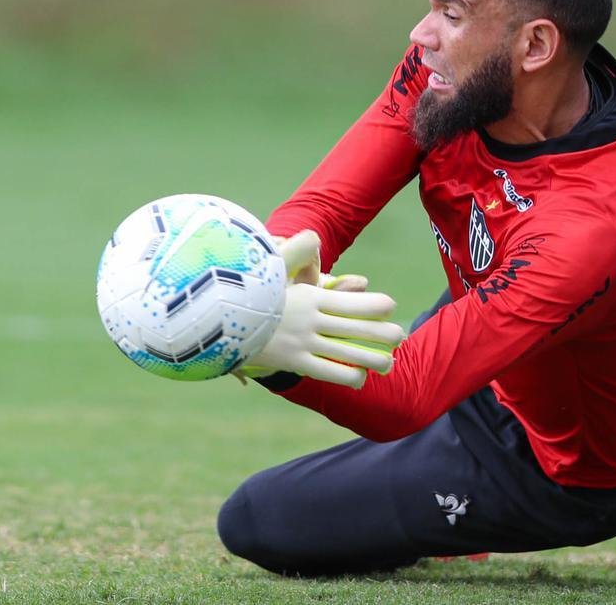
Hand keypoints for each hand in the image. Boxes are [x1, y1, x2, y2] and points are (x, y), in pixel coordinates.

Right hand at [241, 230, 402, 387]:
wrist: (215, 315)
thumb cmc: (245, 287)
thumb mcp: (271, 263)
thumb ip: (296, 249)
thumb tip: (314, 236)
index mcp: (308, 296)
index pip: (350, 301)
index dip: (373, 304)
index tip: (389, 305)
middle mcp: (309, 320)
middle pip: (356, 328)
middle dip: (382, 333)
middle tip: (401, 335)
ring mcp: (302, 342)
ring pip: (346, 353)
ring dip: (372, 359)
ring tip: (390, 363)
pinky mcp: (292, 362)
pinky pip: (326, 372)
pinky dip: (346, 376)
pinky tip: (360, 378)